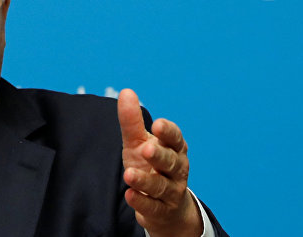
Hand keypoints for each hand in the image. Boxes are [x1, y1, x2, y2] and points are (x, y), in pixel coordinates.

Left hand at [117, 88, 201, 236]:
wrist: (164, 207)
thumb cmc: (151, 165)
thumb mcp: (138, 143)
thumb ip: (132, 121)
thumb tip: (126, 92)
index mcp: (174, 149)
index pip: (175, 139)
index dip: (168, 132)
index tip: (157, 124)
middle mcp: (177, 169)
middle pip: (171, 162)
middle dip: (160, 155)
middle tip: (146, 149)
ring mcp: (171, 191)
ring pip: (161, 185)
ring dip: (146, 180)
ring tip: (129, 174)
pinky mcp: (161, 211)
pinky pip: (153, 206)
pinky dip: (142, 201)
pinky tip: (130, 194)